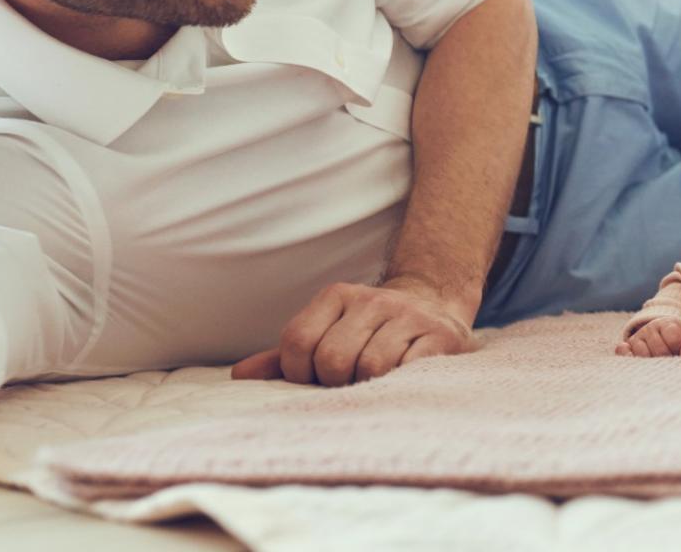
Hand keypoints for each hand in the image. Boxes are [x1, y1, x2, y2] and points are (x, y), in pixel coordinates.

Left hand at [231, 279, 480, 385]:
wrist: (434, 309)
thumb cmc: (369, 334)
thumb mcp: (327, 335)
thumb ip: (286, 356)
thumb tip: (240, 376)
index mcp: (337, 295)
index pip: (297, 341)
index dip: (299, 374)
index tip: (315, 380)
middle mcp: (372, 299)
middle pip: (332, 357)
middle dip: (335, 383)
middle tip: (348, 384)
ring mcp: (408, 315)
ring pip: (370, 366)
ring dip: (368, 386)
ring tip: (374, 381)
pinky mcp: (439, 335)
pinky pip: (406, 369)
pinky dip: (397, 383)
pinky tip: (401, 378)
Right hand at [615, 317, 680, 357]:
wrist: (664, 334)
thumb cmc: (679, 339)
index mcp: (667, 324)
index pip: (673, 339)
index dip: (679, 348)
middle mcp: (650, 328)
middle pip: (659, 350)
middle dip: (667, 357)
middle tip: (670, 358)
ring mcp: (637, 337)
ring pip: (642, 353)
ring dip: (651, 361)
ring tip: (658, 362)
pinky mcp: (627, 346)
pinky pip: (621, 350)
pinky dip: (626, 355)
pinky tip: (634, 360)